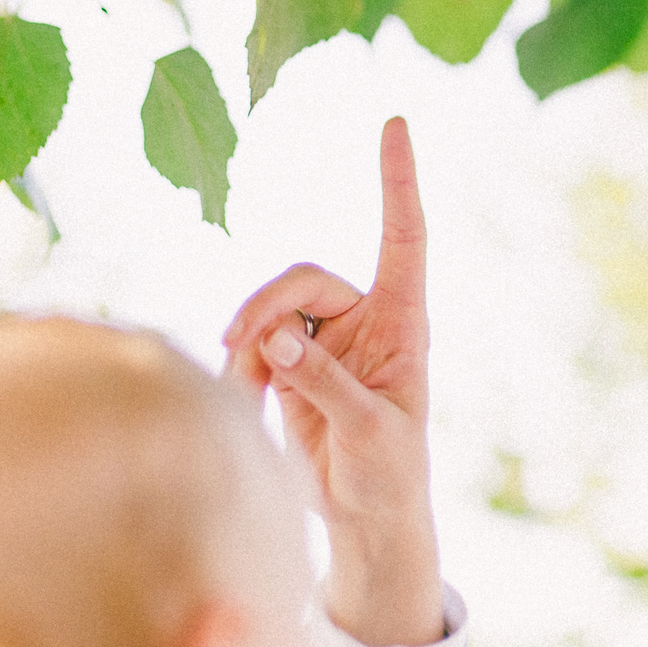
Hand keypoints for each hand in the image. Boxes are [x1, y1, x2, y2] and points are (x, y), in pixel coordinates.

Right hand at [223, 117, 443, 646]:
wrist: (365, 523)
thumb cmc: (388, 478)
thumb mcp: (368, 433)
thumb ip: (324, 384)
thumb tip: (275, 339)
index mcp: (404, 324)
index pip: (403, 236)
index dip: (397, 180)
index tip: (395, 122)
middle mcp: (366, 321)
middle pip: (306, 278)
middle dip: (269, 305)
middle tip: (243, 346)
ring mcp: (327, 341)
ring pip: (272, 309)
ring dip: (250, 342)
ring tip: (246, 391)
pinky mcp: (293, 364)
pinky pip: (254, 343)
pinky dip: (243, 367)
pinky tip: (247, 403)